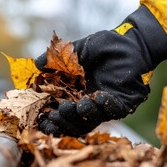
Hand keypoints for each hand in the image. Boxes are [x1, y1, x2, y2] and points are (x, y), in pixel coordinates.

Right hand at [35, 5, 166, 135]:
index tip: (41, 121)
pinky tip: (99, 96)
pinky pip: (114, 111)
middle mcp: (88, 104)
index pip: (59, 114)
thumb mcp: (75, 51)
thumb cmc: (102, 47)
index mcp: (74, 95)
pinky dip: (106, 106)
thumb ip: (57, 58)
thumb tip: (37, 64)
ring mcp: (105, 106)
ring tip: (78, 105)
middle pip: (74, 124)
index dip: (50, 121)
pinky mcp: (123, 104)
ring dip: (83, 116)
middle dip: (65, 122)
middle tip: (58, 113)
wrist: (129, 42)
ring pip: (92, 121)